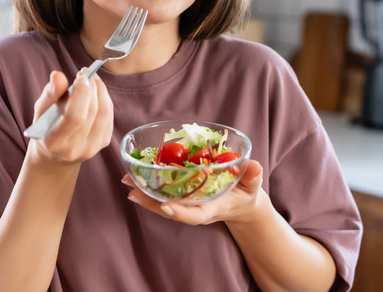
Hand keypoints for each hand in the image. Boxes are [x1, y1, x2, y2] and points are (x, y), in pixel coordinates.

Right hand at [28, 70, 113, 166]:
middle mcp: (74, 148)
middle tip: (86, 73)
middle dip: (92, 87)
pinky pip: (109, 116)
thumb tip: (58, 76)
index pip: (75, 117)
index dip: (81, 93)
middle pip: (92, 112)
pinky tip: (97, 92)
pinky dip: (105, 99)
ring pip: (104, 113)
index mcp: (55, 142)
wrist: (55, 156)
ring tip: (92, 79)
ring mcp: (91, 148)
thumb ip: (49, 94)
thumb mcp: (41, 111)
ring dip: (101, 91)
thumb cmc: (46, 129)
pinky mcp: (103, 143)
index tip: (80, 75)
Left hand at [122, 160, 266, 225]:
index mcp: (212, 209)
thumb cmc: (247, 194)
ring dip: (144, 194)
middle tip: (132, 191)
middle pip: (171, 209)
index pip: (195, 215)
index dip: (180, 213)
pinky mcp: (183, 197)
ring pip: (163, 203)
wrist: (242, 205)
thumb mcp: (253, 186)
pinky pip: (164, 194)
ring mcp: (188, 205)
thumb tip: (255, 166)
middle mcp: (196, 209)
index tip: (165, 207)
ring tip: (127, 181)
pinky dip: (149, 187)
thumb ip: (253, 177)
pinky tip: (135, 177)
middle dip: (151, 202)